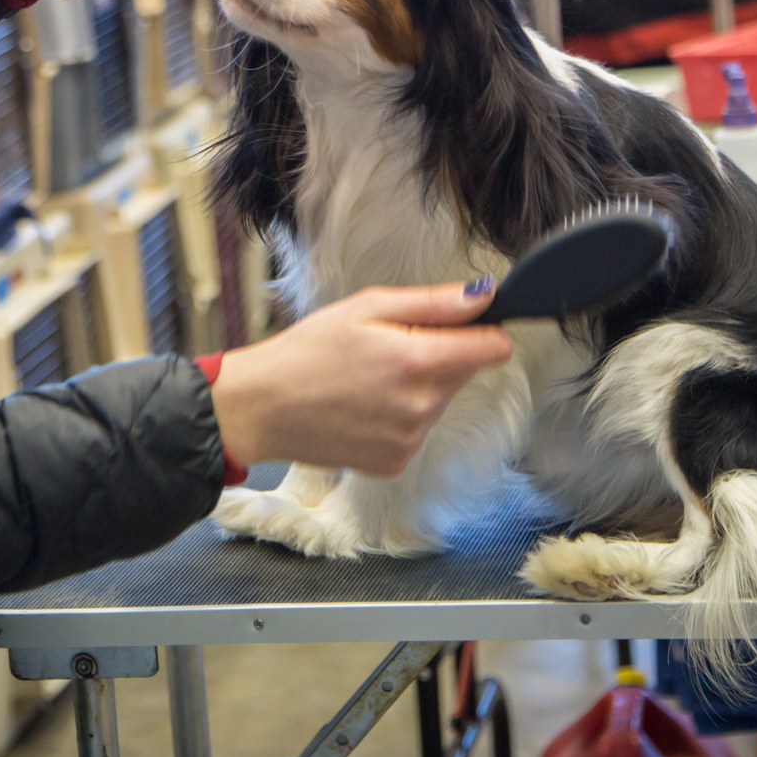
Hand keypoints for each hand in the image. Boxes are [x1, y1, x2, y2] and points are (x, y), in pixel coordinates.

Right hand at [208, 282, 512, 475]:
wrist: (263, 408)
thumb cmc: (307, 352)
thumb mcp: (368, 307)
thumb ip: (434, 302)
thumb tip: (485, 295)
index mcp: (420, 362)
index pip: (493, 348)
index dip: (482, 330)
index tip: (459, 326)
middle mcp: (423, 407)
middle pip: (464, 372)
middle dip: (438, 355)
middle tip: (386, 347)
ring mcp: (411, 439)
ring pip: (440, 401)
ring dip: (418, 387)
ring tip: (366, 378)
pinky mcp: (396, 461)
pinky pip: (417, 430)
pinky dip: (399, 417)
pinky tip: (362, 406)